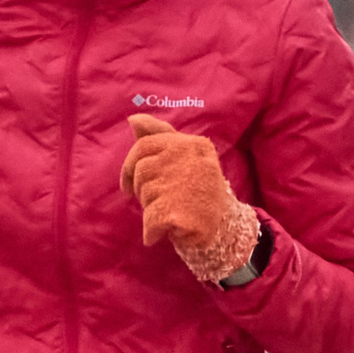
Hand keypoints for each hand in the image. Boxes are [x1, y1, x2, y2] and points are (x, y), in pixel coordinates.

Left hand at [119, 116, 258, 282]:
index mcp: (192, 144)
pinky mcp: (180, 211)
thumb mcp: (183, 157)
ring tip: (171, 214)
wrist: (225, 228)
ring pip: (145, 195)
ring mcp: (187, 185)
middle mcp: (191, 159)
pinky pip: (150, 221)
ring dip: (150, 210)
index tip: (129, 184)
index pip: (144, 145)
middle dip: (142, 190)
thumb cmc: (197, 190)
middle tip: (160, 202)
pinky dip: (151, 232)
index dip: (130, 166)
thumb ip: (158, 136)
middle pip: (142, 171)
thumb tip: (133, 119)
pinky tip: (162, 233)